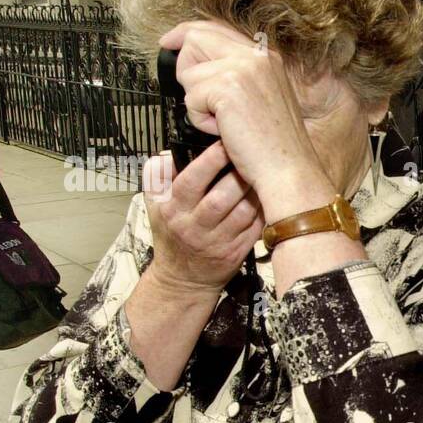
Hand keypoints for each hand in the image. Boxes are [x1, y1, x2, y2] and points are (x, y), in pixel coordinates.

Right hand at [142, 145, 263, 293]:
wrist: (182, 279)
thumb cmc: (171, 233)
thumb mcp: (154, 205)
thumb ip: (158, 176)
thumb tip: (171, 152)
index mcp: (173, 210)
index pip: (191, 182)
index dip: (210, 161)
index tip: (224, 143)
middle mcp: (194, 227)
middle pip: (221, 198)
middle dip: (238, 176)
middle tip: (251, 157)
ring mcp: (217, 242)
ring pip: (242, 213)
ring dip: (255, 192)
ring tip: (264, 173)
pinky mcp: (236, 253)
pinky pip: (254, 228)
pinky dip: (263, 210)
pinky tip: (269, 195)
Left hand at [158, 20, 338, 222]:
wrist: (289, 169)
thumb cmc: (275, 146)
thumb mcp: (264, 98)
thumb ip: (239, 75)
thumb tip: (201, 65)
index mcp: (267, 57)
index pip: (216, 28)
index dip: (187, 34)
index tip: (169, 42)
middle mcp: (256, 56)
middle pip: (195, 38)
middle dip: (185, 68)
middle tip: (202, 100)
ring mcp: (242, 69)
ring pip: (189, 73)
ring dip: (198, 104)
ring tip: (225, 124)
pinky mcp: (226, 87)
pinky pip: (191, 97)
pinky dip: (200, 120)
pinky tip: (224, 131)